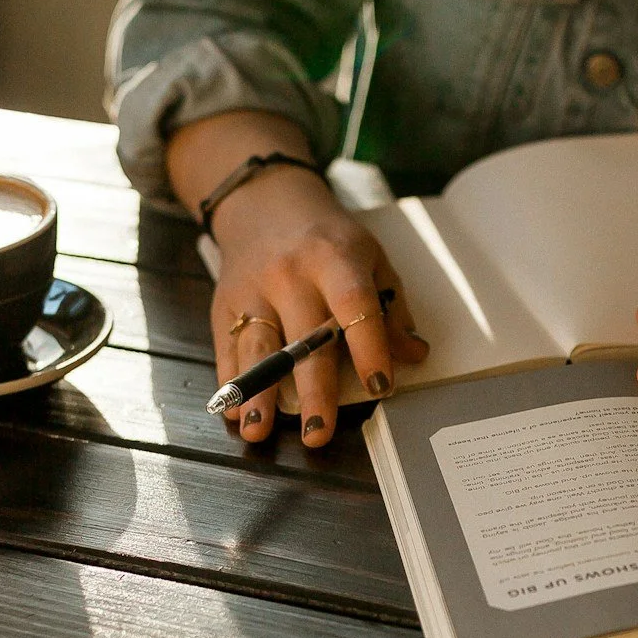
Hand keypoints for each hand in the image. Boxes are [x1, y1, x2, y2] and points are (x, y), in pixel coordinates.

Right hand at [175, 113, 427, 446]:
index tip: (381, 387)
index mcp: (335, 259)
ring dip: (258, 394)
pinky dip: (230, 382)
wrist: (265, 203)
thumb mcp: (369, 258)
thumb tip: (412, 354)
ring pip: (257, 348)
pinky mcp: (225, 304)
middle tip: (319, 433)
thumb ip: (391, 308)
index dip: (370, 348)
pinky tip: (234, 413)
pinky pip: (227, 348)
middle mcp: (291, 275)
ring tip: (259, 431)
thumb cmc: (327, 239)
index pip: (355, 307)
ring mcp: (254, 290)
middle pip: (304, 340)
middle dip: (312, 391)